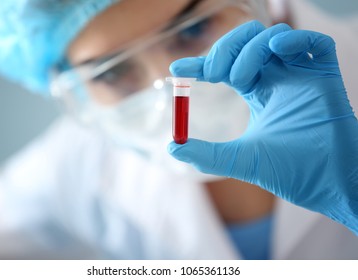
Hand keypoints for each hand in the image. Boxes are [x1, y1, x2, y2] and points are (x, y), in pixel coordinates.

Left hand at [167, 21, 357, 233]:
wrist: (328, 183)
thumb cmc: (290, 172)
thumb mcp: (240, 160)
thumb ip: (207, 154)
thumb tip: (172, 147)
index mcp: (258, 93)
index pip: (226, 68)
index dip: (201, 63)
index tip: (177, 69)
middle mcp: (278, 79)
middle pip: (247, 43)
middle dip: (224, 49)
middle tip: (212, 73)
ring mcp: (301, 74)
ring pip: (271, 37)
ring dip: (248, 49)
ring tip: (239, 78)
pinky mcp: (326, 74)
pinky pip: (313, 42)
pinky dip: (292, 39)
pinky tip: (276, 51)